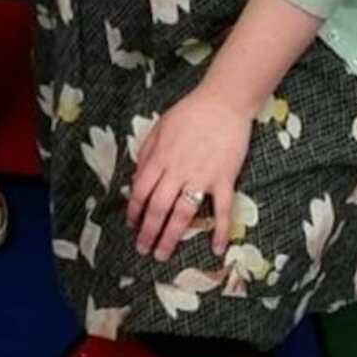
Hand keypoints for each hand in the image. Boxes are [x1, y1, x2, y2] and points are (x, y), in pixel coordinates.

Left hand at [127, 86, 252, 262]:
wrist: (224, 102)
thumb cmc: (191, 112)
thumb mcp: (160, 125)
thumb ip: (147, 151)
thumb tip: (136, 176)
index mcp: (161, 157)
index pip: (141, 190)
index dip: (134, 211)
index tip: (131, 224)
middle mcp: (178, 171)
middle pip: (158, 208)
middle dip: (147, 231)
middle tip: (142, 249)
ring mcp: (202, 177)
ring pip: (182, 215)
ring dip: (170, 237)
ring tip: (162, 254)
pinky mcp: (224, 180)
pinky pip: (223, 210)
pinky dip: (220, 231)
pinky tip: (216, 249)